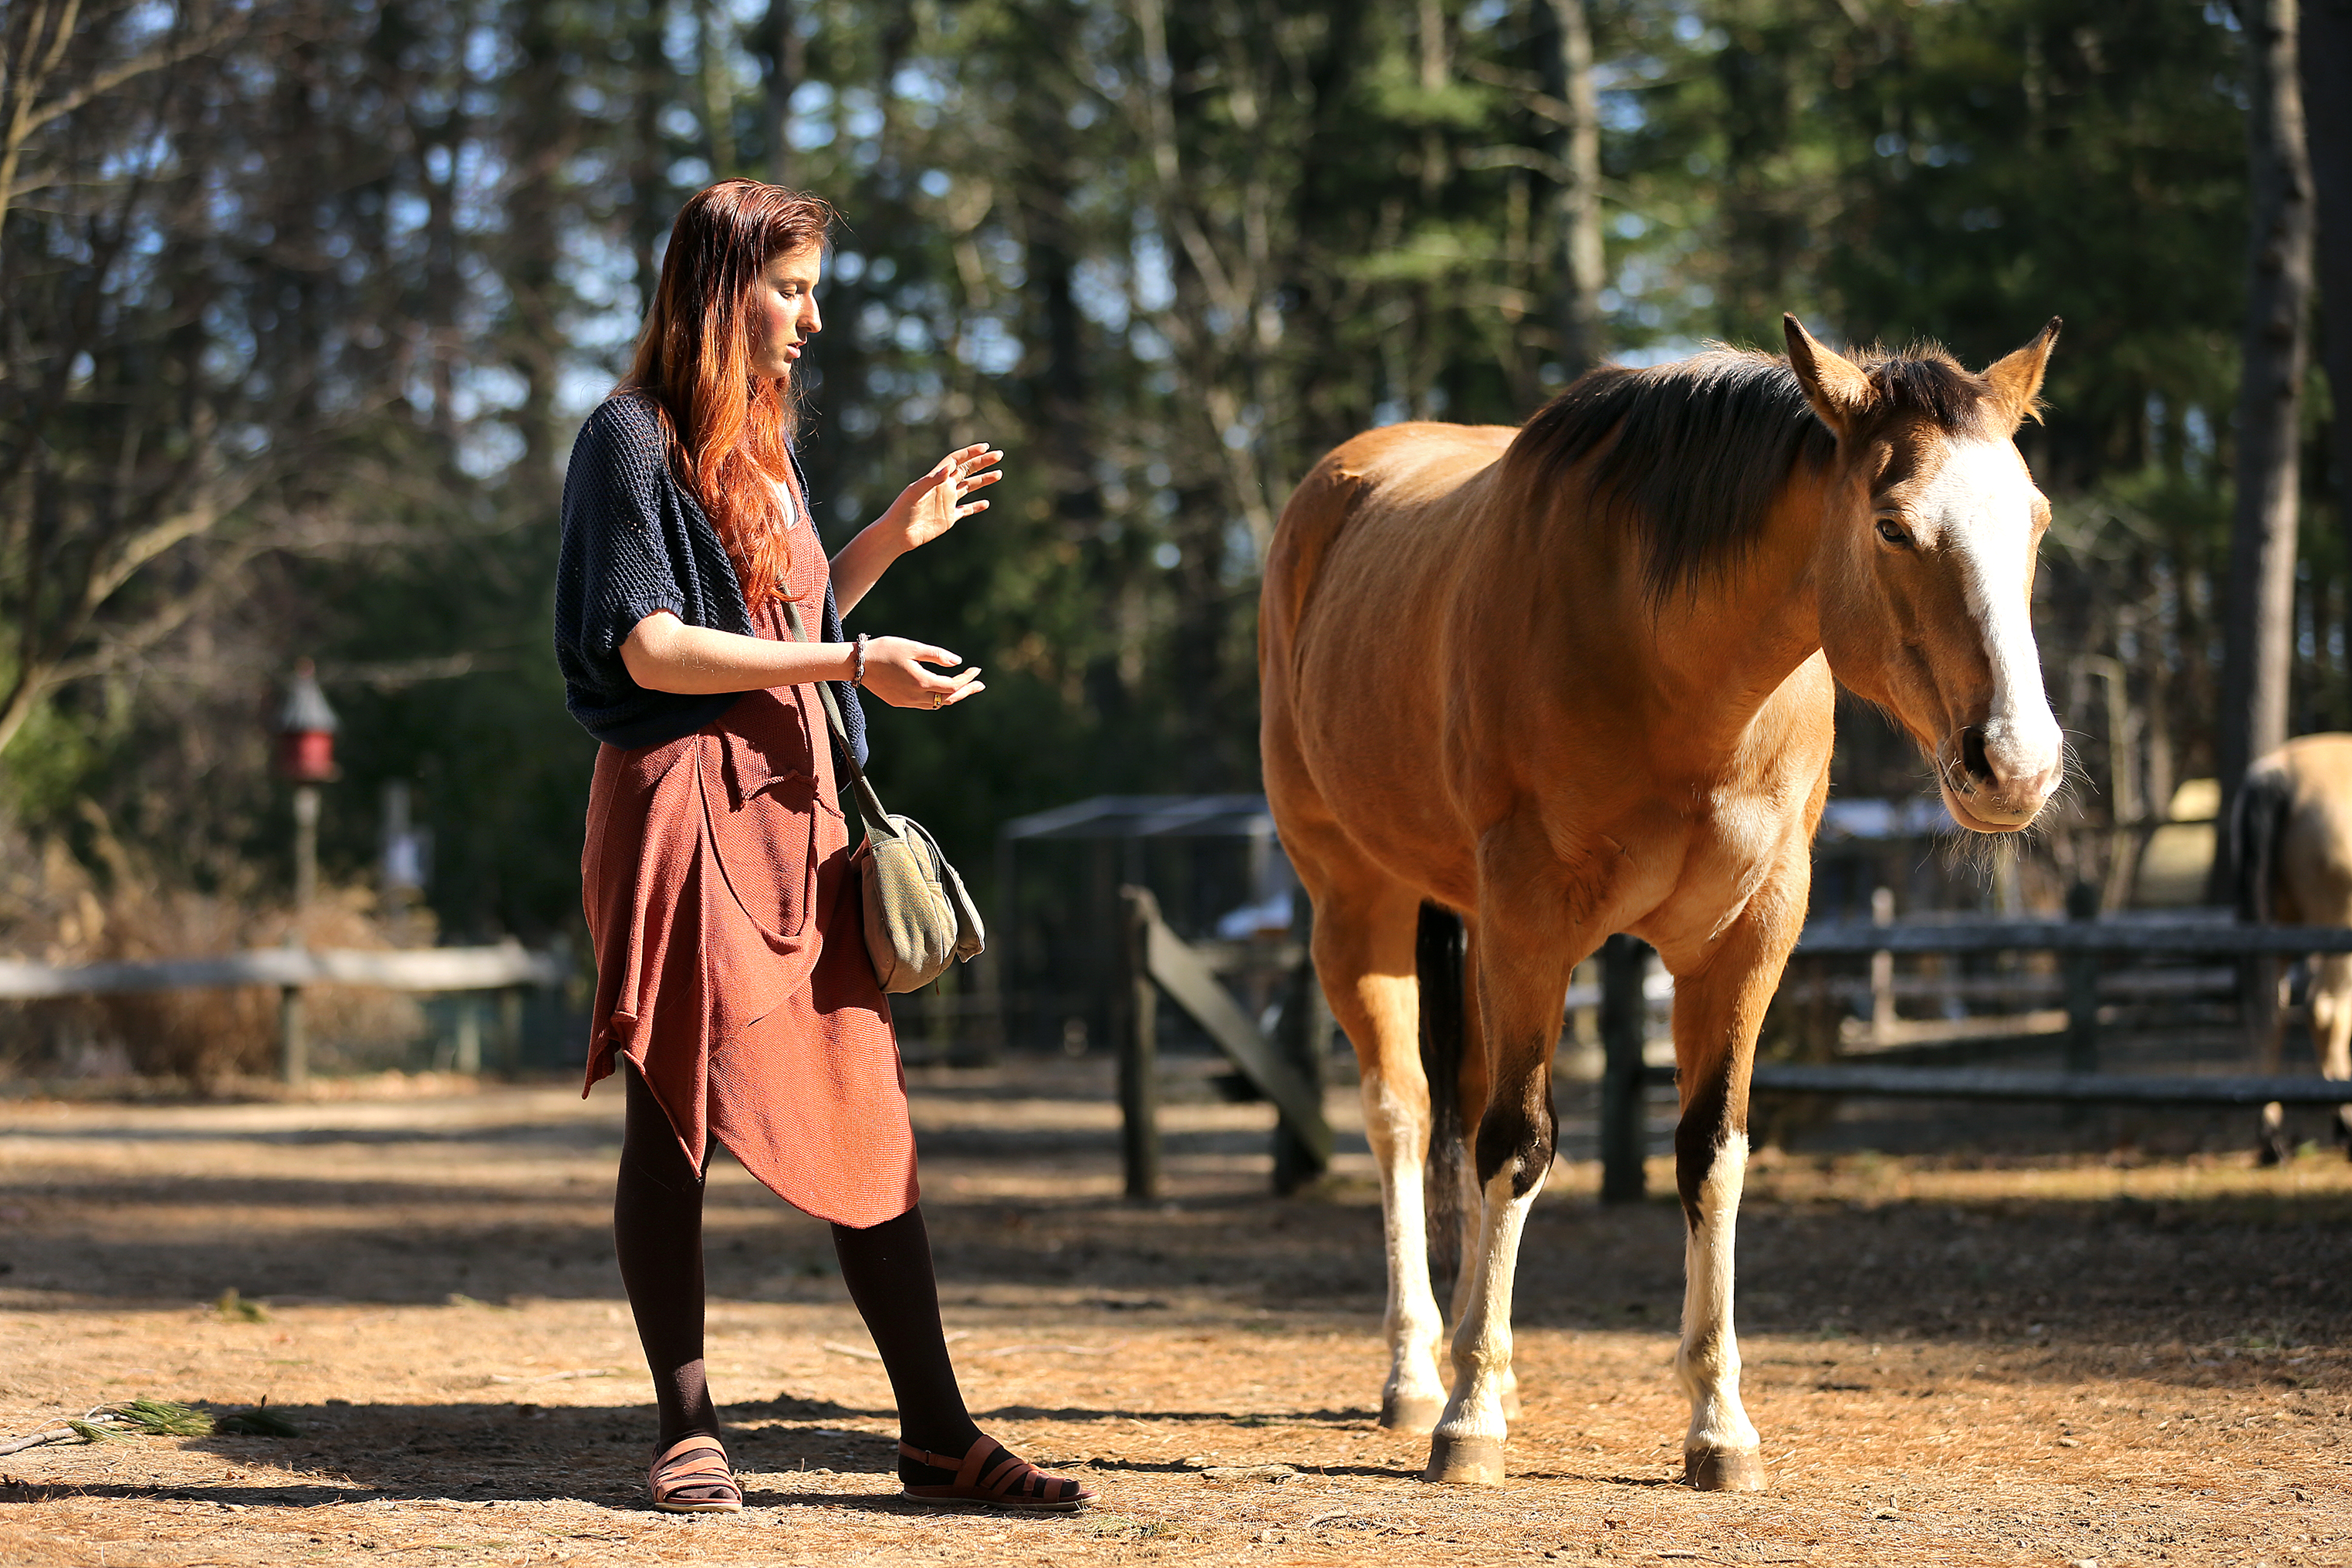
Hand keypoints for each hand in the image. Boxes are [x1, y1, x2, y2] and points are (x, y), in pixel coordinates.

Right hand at [860, 636, 984, 709]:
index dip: (967, 679)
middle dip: (966, 691)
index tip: (976, 670)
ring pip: (936, 704)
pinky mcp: (898, 702)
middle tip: (980, 684)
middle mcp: (915, 696)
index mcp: (921, 681)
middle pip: (948, 698)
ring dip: (952, 696)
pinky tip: (940, 690)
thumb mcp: (912, 647)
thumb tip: (958, 662)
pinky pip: (924, 704)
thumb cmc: (885, 649)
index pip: (953, 685)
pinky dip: (936, 698)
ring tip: (964, 687)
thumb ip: (936, 655)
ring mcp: (906, 701)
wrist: (857, 663)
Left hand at [884, 444, 1002, 549]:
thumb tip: (948, 469)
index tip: (985, 447)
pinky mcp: (948, 518)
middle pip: (966, 471)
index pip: (956, 461)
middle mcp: (943, 488)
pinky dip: (976, 507)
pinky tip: (986, 503)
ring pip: (969, 488)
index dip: (970, 453)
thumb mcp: (914, 492)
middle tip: (999, 455)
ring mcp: (947, 503)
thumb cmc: (902, 511)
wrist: (898, 534)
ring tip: (999, 474)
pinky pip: (965, 510)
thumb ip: (931, 480)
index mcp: (936, 479)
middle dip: (982, 462)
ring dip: (983, 480)